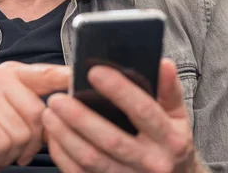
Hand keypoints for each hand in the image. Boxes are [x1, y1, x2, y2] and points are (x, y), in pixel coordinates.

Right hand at [0, 62, 70, 172]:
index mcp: (12, 74)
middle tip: (10, 149)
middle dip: (29, 144)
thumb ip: (37, 108)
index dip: (68, 78)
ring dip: (10, 154)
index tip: (83, 77)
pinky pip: (2, 144)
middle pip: (38, 115)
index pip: (47, 74)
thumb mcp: (12, 115)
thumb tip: (72, 109)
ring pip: (21, 134)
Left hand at [42, 59, 204, 172]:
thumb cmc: (171, 142)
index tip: (95, 71)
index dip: (119, 90)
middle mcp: (152, 162)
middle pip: (111, 140)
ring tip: (50, 113)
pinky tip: (53, 136)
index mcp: (171, 139)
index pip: (143, 110)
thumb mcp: (178, 116)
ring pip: (92, 159)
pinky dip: (63, 155)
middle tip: (58, 98)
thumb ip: (169, 89)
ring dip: (66, 136)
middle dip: (81, 118)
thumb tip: (163, 63)